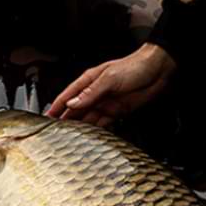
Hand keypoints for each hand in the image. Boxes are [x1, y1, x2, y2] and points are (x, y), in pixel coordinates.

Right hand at [45, 43, 176, 125]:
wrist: (158, 71)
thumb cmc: (135, 67)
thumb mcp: (109, 78)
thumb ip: (90, 93)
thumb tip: (72, 104)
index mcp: (89, 81)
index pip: (67, 96)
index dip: (56, 107)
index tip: (47, 118)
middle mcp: (95, 93)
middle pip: (76, 110)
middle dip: (66, 121)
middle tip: (55, 134)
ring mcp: (106, 103)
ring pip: (88, 118)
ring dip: (80, 128)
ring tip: (70, 139)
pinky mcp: (117, 111)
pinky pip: (103, 123)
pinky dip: (96, 130)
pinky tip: (90, 137)